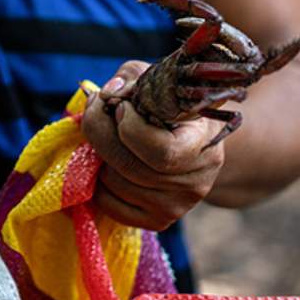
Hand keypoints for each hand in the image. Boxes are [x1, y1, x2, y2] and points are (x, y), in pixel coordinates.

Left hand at [80, 60, 225, 230]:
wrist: (193, 144)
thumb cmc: (170, 106)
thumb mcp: (158, 81)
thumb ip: (131, 78)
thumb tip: (107, 94)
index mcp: (203, 144)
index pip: (160, 151)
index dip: (129, 127)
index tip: (121, 106)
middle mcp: (195, 182)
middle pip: (128, 166)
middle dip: (100, 133)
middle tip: (96, 111)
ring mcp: (177, 206)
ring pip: (114, 183)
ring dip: (97, 155)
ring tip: (106, 136)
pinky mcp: (157, 221)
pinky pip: (109, 205)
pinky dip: (97, 182)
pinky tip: (106, 162)